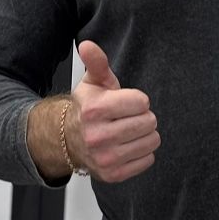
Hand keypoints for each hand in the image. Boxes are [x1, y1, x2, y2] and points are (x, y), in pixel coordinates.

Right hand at [64, 41, 160, 182]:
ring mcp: (105, 158)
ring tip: (128, 131)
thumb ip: (97, 62)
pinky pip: (148, 160)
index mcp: (95, 110)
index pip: (142, 102)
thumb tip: (87, 45)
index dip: (137, 100)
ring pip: (152, 141)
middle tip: (127, 118)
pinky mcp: (112, 174)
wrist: (67, 140)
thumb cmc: (87, 109)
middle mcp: (97, 136)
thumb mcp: (93, 82)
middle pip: (149, 122)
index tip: (125, 103)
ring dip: (145, 135)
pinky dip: (142, 153)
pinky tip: (127, 146)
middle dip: (142, 117)